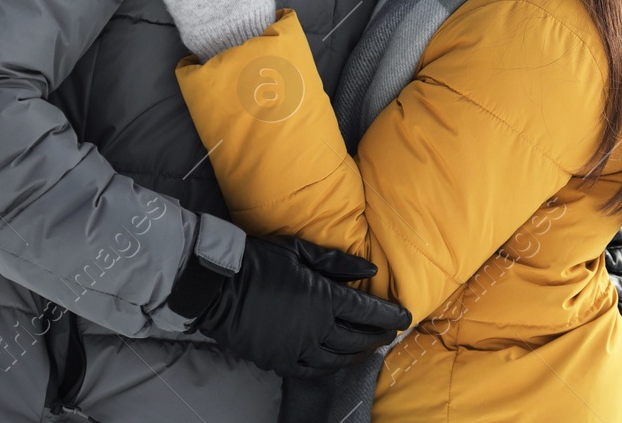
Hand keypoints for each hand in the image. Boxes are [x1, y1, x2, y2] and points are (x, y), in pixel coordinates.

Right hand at [166, 234, 412, 377]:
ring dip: (357, 353)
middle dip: (377, 334)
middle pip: (356, 337)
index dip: (388, 314)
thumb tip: (372, 268)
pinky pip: (311, 370)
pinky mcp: (278, 360)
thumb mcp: (301, 251)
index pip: (366, 310)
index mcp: (324, 298)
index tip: (404, 315)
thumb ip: (338, 262)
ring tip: (369, 348)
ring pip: (337, 357)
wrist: (216, 284)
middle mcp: (316, 328)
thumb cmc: (260, 259)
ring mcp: (297, 347)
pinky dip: (329, 367)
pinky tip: (336, 363)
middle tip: (390, 332)